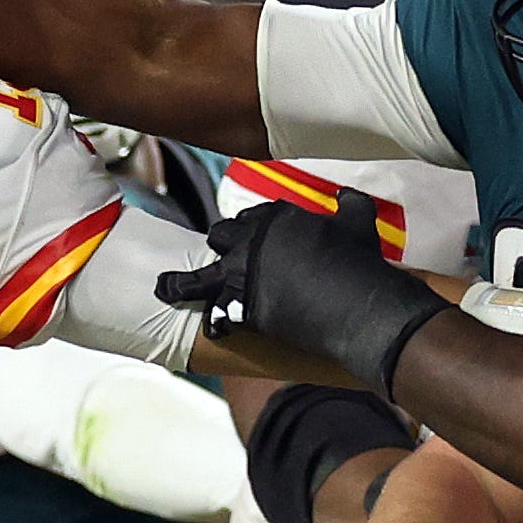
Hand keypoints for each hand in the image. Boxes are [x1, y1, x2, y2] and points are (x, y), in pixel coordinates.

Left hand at [159, 191, 447, 394]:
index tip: (249, 239)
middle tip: (223, 262)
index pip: (248, 218)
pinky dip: (213, 321)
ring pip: (197, 278)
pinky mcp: (243, 308)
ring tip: (162, 288)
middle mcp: (251, 241)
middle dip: (220, 248)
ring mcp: (242, 275)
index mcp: (274, 215)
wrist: (358, 303)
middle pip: (219, 238)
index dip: (248, 230)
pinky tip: (208, 327)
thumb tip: (348, 195)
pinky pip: (216, 314)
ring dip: (178, 284)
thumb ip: (349, 204)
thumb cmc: (360, 260)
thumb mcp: (358, 220)